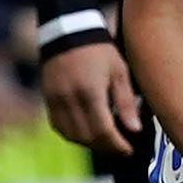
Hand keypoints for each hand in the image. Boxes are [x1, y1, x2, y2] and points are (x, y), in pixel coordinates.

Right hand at [39, 39, 145, 154]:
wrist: (68, 32)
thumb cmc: (100, 51)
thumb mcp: (120, 71)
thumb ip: (126, 102)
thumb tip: (135, 130)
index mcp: (90, 92)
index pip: (103, 130)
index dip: (117, 145)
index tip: (129, 150)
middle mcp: (69, 99)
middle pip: (87, 137)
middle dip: (106, 147)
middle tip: (121, 148)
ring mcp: (55, 101)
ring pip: (72, 135)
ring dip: (90, 143)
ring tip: (106, 142)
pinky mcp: (48, 100)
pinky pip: (59, 127)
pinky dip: (74, 135)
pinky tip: (87, 133)